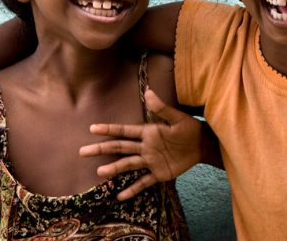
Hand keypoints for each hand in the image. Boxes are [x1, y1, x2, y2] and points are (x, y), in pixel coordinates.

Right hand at [79, 89, 203, 200]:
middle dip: (102, 149)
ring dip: (114, 169)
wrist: (202, 145)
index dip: (109, 129)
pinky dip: (132, 189)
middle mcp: (145, 147)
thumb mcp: (177, 118)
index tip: (93, 128)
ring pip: (128, 165)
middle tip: (83, 152)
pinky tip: (120, 196)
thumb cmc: (190, 129)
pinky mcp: (158, 173)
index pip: (125, 131)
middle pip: (120, 148)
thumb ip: (162, 108)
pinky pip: (143, 182)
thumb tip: (148, 91)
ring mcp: (150, 161)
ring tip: (100, 173)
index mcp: (148, 132)